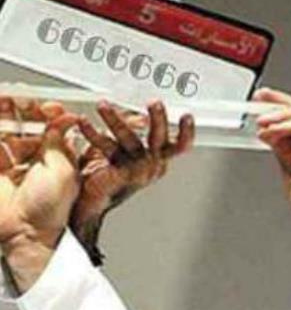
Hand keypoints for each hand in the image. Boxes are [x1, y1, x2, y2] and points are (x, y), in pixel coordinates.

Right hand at [0, 98, 79, 291]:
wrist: (25, 234)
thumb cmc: (51, 208)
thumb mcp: (62, 169)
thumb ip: (59, 141)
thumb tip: (65, 119)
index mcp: (58, 160)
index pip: (53, 130)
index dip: (51, 115)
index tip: (49, 105)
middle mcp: (36, 161)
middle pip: (29, 127)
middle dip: (25, 110)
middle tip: (21, 97)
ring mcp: (12, 165)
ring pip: (7, 132)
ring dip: (5, 113)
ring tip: (4, 97)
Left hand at [70, 100, 194, 258]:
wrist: (89, 205)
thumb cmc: (104, 177)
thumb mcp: (122, 149)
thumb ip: (128, 130)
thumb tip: (134, 114)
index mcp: (157, 159)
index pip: (179, 145)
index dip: (186, 131)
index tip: (187, 116)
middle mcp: (152, 165)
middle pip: (161, 139)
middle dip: (158, 119)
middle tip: (154, 103)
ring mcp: (138, 171)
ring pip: (130, 139)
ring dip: (115, 120)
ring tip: (103, 106)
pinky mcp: (120, 174)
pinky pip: (108, 147)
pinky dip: (93, 134)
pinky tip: (84, 123)